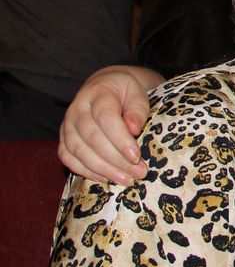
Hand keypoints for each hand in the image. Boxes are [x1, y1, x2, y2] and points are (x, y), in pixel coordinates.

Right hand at [58, 65, 163, 183]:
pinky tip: (105, 179)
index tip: (136, 156)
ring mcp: (67, 124)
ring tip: (125, 179)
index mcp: (98, 92)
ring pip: (78, 150)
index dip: (120, 139)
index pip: (105, 117)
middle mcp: (77, 108)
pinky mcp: (64, 138)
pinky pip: (68, 157)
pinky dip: (85, 171)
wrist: (108, 87)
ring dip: (102, 169)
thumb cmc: (127, 92)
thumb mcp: (138, 93)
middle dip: (115, 159)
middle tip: (138, 172)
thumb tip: (133, 128)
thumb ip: (137, 109)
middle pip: (91, 137)